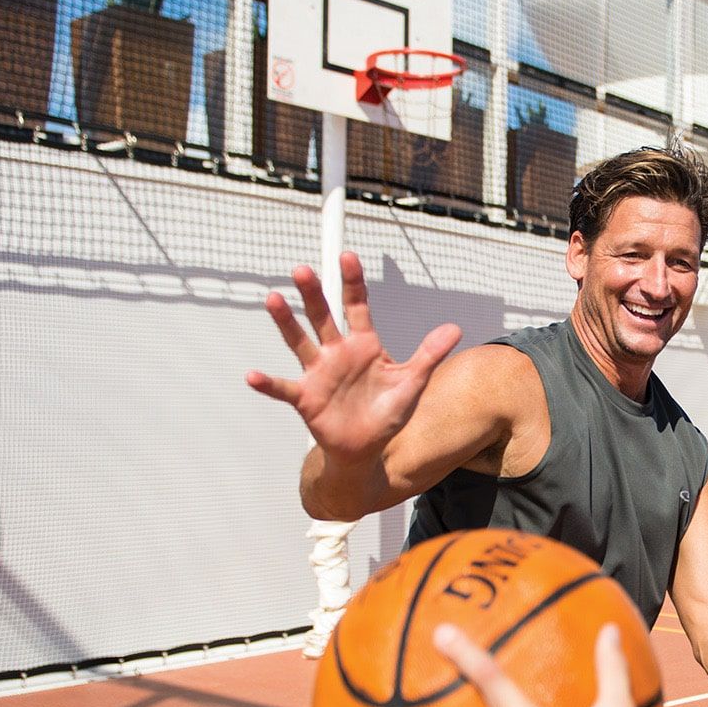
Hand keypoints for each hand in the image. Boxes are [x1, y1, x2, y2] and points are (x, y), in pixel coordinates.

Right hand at [245, 254, 460, 462]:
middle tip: (302, 270)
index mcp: (364, 345)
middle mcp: (337, 353)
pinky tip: (253, 376)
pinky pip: (283, 388)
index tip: (348, 257)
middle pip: (323, 317)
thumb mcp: (412, 383)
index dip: (353, 282)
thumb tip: (454, 329)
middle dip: (313, 293)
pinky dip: (268, 383)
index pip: (357, 306)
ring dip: (286, 322)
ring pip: (299, 342)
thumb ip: (429, 354)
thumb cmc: (387, 414)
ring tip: (273, 299)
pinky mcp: (305, 397)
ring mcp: (318, 373)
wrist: (367, 449)